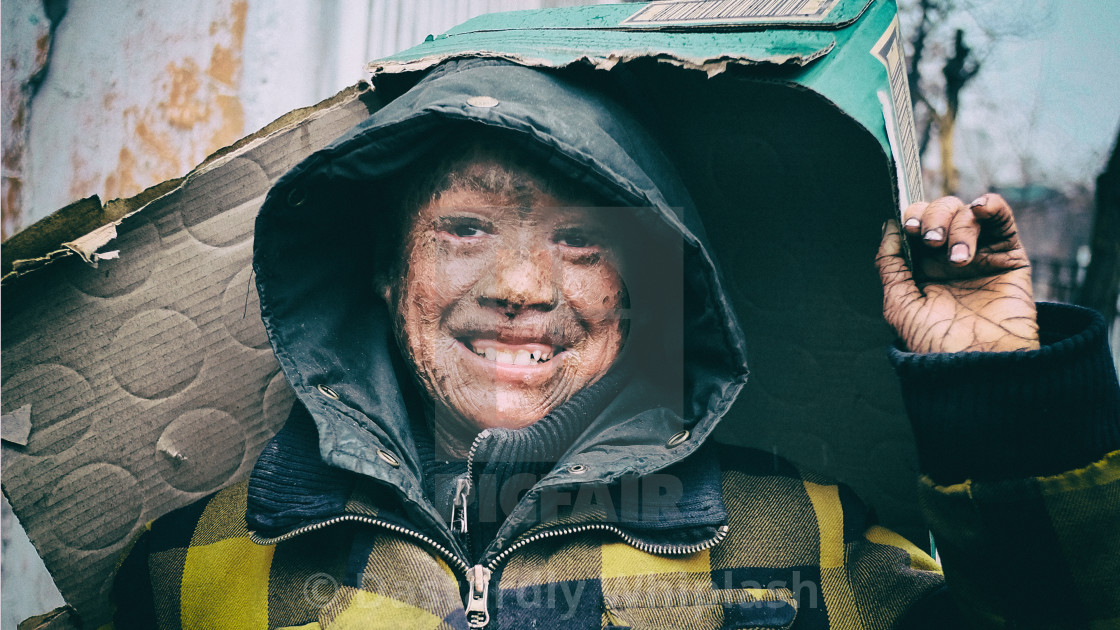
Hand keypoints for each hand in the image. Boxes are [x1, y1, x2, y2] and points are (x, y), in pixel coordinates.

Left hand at [876, 193, 1039, 353]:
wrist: (979, 364)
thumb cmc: (936, 344)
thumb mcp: (899, 305)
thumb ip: (890, 265)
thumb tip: (887, 227)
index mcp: (921, 269)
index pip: (914, 225)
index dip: (910, 218)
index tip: (907, 229)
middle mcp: (949, 259)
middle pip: (938, 212)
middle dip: (931, 219)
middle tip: (931, 243)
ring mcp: (980, 255)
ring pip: (966, 213)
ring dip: (958, 227)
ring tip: (959, 259)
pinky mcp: (1009, 257)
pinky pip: (1002, 219)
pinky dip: (991, 206)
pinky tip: (980, 209)